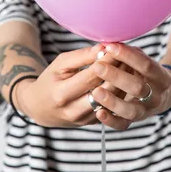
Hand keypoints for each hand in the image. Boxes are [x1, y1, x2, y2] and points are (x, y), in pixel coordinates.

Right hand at [14, 44, 130, 127]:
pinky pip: (112, 109)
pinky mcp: (92, 123)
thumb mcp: (61, 64)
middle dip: (119, 72)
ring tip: (129, 67)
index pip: (92, 76)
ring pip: (113, 102)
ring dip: (123, 84)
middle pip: (105, 91)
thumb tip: (104, 47)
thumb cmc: (51, 80)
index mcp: (62, 94)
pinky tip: (125, 80)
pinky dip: (120, 94)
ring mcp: (84, 120)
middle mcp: (73, 111)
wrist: (40, 107)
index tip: (118, 48)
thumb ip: (82, 56)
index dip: (108, 61)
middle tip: (129, 57)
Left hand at [90, 43, 170, 128]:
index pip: (146, 65)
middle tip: (97, 67)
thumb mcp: (142, 59)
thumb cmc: (144, 71)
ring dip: (112, 101)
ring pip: (131, 110)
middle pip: (138, 88)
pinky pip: (123, 125)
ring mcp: (146, 111)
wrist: (161, 94)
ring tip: (95, 91)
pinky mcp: (134, 122)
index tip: (109, 47)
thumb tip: (107, 45)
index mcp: (161, 77)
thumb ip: (128, 53)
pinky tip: (98, 112)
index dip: (127, 56)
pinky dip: (111, 120)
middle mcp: (157, 96)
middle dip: (116, 76)